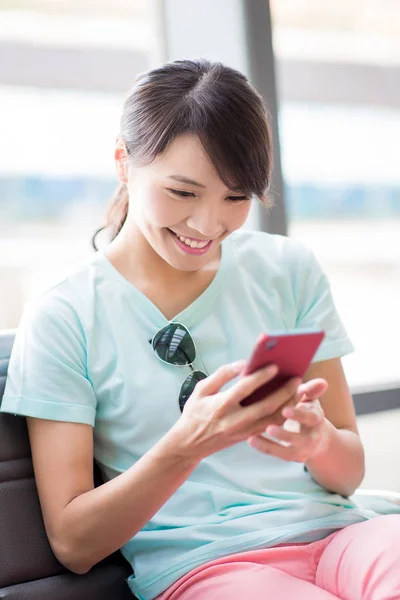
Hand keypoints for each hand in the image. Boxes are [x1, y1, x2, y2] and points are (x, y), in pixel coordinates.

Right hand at [172, 361, 301, 460]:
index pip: (245, 388)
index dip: (261, 376)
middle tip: (297, 379)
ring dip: (288, 406)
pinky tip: (290, 406)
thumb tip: (242, 364)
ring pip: (272, 420)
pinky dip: (282, 416)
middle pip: (266, 406)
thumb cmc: (194, 413)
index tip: (275, 366)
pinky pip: (269, 426)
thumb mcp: (201, 390)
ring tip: (298, 392)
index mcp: (221, 405)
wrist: (189, 444)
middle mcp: (235, 420)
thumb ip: (221, 375)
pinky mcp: (247, 437)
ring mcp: (243, 431)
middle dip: (284, 392)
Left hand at [247, 378, 329, 462]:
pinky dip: (264, 448)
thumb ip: (312, 390)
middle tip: (269, 429)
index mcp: (316, 418)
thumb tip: (322, 382)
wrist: (318, 438)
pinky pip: (277, 454)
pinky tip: (250, 440)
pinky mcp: (291, 456)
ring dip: (270, 445)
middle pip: (300, 438)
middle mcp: (312, 437)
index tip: (285, 410)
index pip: (310, 417)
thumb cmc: (307, 409)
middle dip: (284, 434)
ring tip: (252, 438)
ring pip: (287, 451)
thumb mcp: (310, 399)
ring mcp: (302, 449)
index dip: (298, 414)